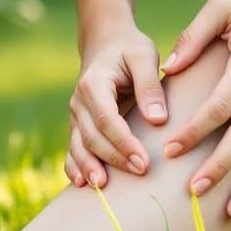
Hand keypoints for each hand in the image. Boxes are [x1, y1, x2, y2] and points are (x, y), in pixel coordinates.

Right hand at [66, 20, 167, 187]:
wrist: (106, 43)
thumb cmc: (129, 50)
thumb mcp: (144, 57)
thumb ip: (149, 86)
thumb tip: (157, 121)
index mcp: (94, 84)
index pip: (107, 119)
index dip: (124, 142)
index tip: (144, 161)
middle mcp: (79, 101)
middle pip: (93, 136)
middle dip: (115, 157)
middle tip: (141, 172)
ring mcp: (75, 115)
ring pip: (79, 145)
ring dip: (90, 167)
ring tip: (103, 186)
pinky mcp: (78, 125)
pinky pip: (73, 148)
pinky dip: (75, 166)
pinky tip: (82, 183)